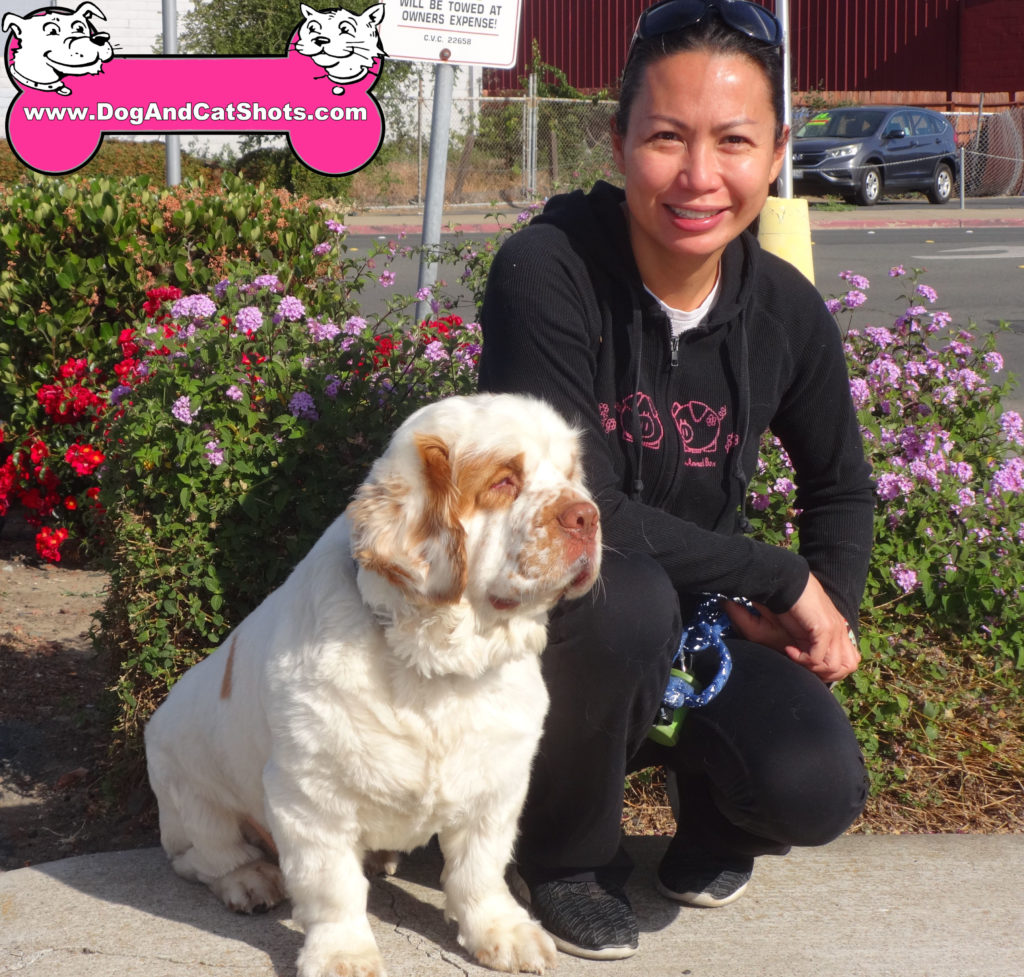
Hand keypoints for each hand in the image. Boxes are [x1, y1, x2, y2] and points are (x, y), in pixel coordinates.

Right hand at [723, 574, 859, 682]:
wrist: (787, 581)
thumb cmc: (789, 601)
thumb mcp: (803, 626)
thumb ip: (812, 642)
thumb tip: (813, 660)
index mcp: (838, 630)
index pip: (849, 662)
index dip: (830, 671)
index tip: (807, 665)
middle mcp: (840, 631)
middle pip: (847, 667)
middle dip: (824, 673)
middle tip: (802, 665)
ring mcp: (834, 629)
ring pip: (833, 666)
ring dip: (811, 667)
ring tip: (794, 656)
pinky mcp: (824, 628)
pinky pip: (818, 656)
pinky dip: (801, 659)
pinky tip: (788, 649)